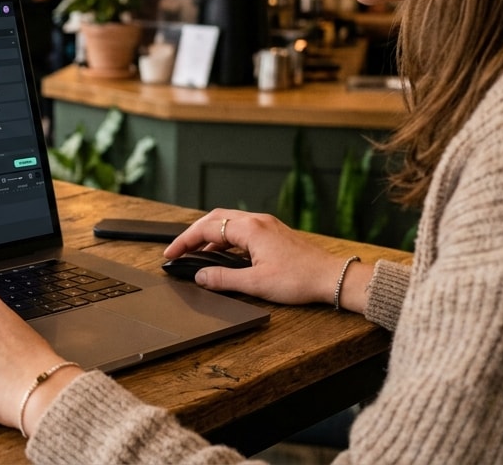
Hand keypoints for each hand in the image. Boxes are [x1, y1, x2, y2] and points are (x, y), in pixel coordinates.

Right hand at [164, 209, 355, 307]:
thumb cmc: (300, 279)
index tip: (171, 254)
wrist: (331, 278)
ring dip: (209, 235)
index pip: (206, 228)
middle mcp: (257, 221)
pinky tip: (222, 253)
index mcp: (250, 229)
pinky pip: (240, 228)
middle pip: (214, 219)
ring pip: (228, 222)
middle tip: (179, 250)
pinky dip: (225, 238)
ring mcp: (266, 225)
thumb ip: (223, 279)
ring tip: (197, 253)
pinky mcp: (273, 233)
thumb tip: (200, 276)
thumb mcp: (256, 284)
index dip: (184, 241)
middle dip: (193, 233)